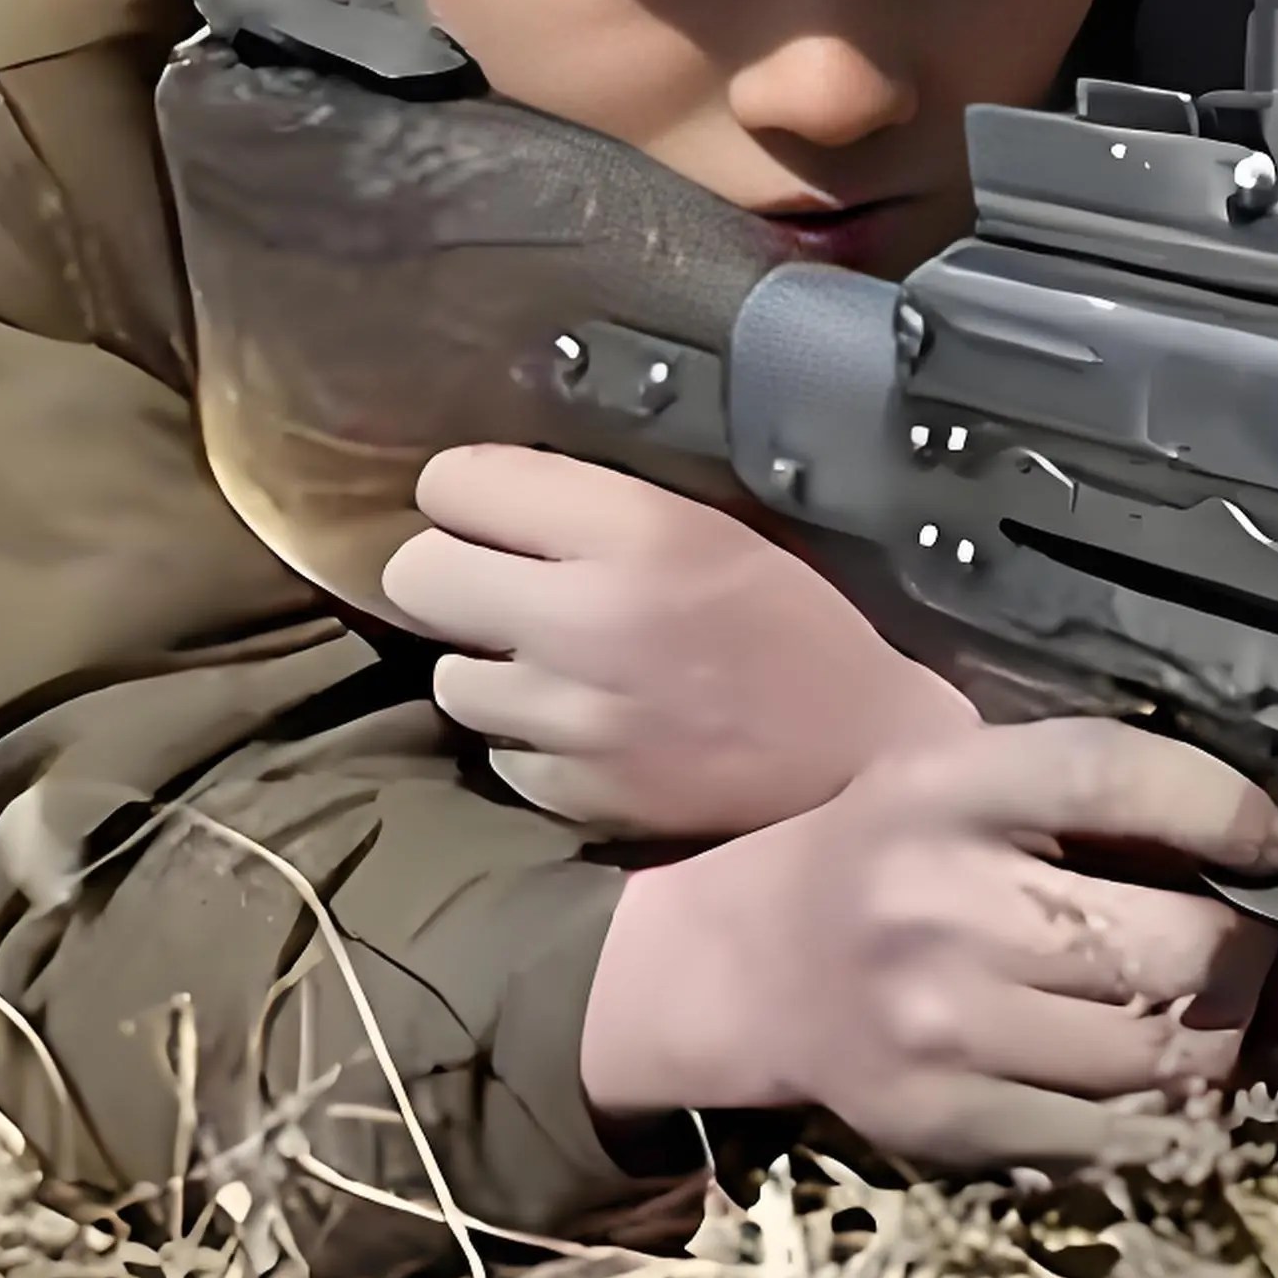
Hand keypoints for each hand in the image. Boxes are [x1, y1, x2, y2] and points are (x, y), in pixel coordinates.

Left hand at [390, 445, 957, 834]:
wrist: (862, 759)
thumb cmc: (799, 628)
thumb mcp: (717, 529)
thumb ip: (602, 509)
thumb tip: (486, 500)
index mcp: (634, 532)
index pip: (453, 484)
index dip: (470, 498)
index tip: (501, 518)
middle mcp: (585, 619)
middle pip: (415, 578)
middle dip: (451, 578)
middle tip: (505, 592)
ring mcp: (572, 717)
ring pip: (449, 678)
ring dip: (492, 669)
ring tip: (561, 671)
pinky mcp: (574, 793)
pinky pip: (499, 753)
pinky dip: (530, 742)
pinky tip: (591, 731)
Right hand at [580, 723, 1277, 1161]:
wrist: (749, 968)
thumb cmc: (890, 852)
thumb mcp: (965, 773)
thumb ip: (1095, 783)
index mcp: (952, 788)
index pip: (1126, 780)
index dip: (1236, 810)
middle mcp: (943, 907)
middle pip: (1178, 943)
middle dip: (1248, 945)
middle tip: (1247, 937)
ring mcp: (943, 1029)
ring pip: (1167, 1053)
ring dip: (1219, 1034)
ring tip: (1203, 1005)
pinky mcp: (946, 1124)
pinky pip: (1118, 1136)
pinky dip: (1162, 1111)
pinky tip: (1145, 1073)